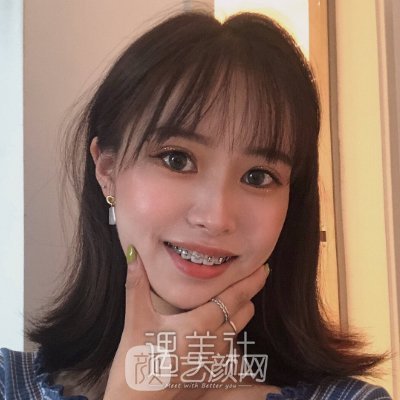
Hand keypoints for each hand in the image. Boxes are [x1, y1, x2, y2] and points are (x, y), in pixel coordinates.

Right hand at [103, 248, 268, 399]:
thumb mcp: (136, 320)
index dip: (250, 282)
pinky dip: (229, 331)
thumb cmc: (137, 362)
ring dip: (240, 312)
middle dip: (249, 293)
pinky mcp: (210, 372)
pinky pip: (228, 347)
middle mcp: (213, 341)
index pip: (234, 298)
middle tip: (253, 275)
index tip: (263, 268)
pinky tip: (218, 326)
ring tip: (236, 296)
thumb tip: (132, 254)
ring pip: (237, 329)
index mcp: (199, 324)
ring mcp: (214, 359)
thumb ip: (136, 284)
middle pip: (242, 312)